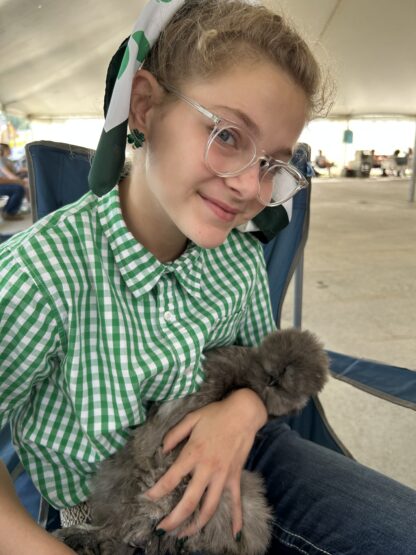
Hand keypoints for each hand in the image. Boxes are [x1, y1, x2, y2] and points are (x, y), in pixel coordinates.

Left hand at [145, 388, 266, 538]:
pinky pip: (236, 501)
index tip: (147, 498)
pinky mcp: (235, 477)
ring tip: (184, 534)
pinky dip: (237, 518)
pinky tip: (234, 533)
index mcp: (194, 453)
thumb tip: (162, 450)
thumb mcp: (191, 418)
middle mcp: (207, 469)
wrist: (243, 412)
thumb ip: (174, 434)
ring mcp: (223, 475)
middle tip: (162, 528)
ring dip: (197, 525)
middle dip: (174, 519)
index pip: (171, 479)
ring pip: (210, 508)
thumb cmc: (216, 414)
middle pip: (189, 501)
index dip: (157, 491)